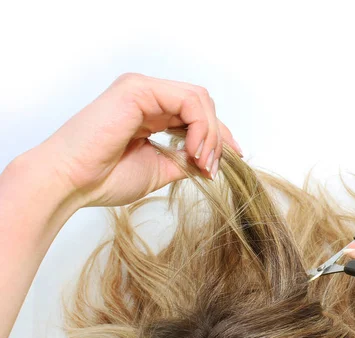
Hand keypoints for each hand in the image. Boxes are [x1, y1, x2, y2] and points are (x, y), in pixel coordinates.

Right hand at [31, 73, 242, 207]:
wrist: (70, 182)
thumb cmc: (104, 178)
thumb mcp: (159, 169)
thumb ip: (185, 160)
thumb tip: (212, 162)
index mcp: (150, 112)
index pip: (196, 115)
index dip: (219, 136)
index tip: (235, 159)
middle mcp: (147, 96)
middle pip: (202, 104)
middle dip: (217, 136)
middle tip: (212, 167)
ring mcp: (142, 89)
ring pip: (198, 100)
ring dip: (210, 133)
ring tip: (202, 162)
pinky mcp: (138, 89)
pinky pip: (187, 100)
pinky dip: (200, 127)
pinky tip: (193, 151)